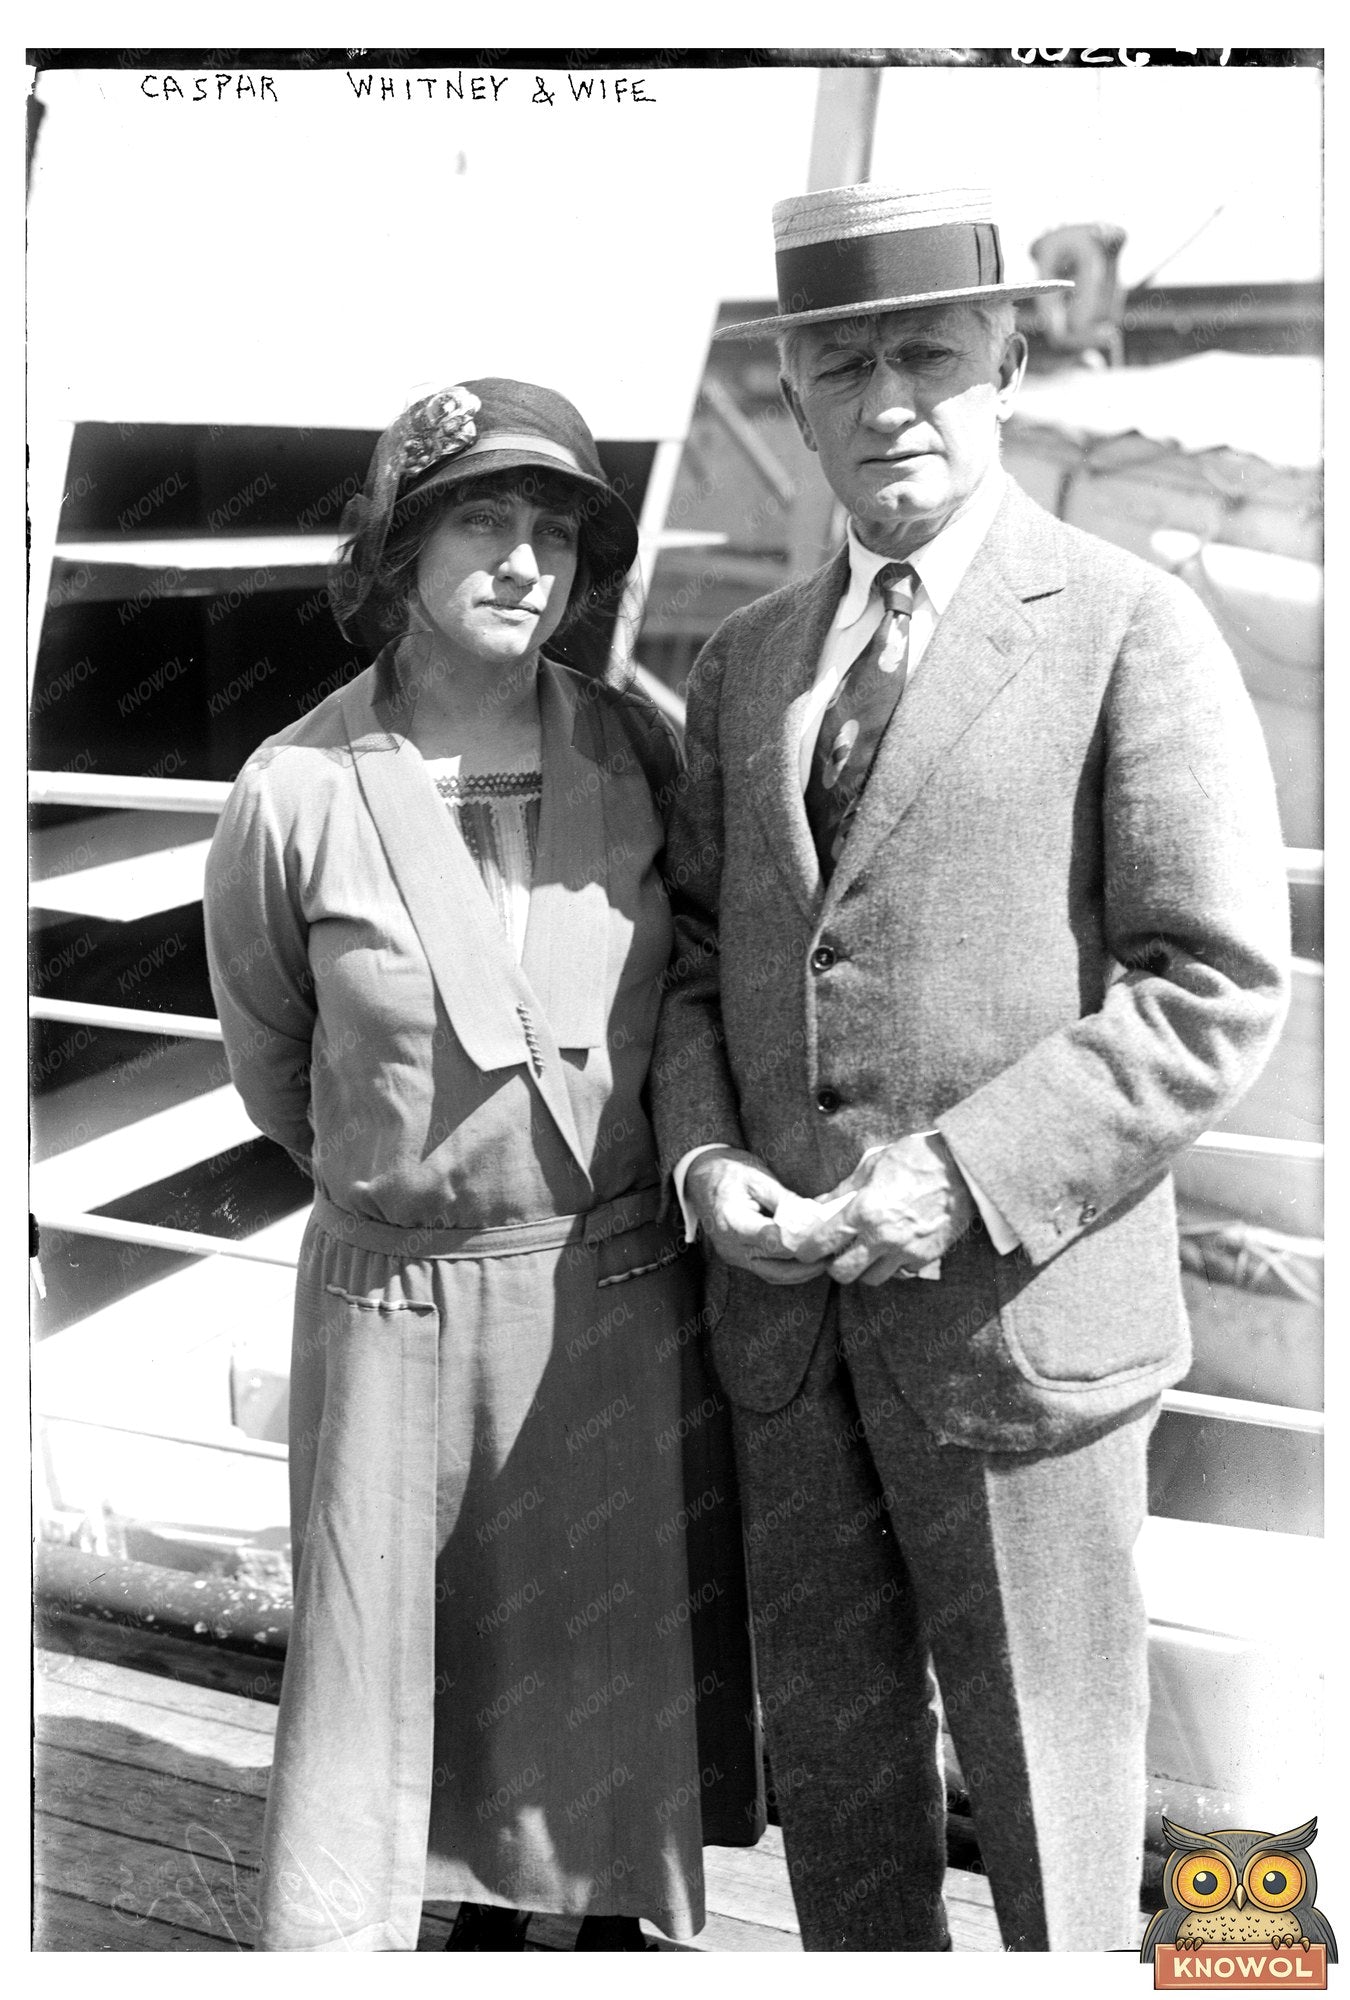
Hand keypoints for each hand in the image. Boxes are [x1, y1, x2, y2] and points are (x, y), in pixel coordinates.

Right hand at [685, 1148, 829, 1285]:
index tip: (828, 1236)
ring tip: (828, 1259)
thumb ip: (785, 1200)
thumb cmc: (729, 1171)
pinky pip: (769, 1272)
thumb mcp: (758, 1177)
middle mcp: (731, 1247)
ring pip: (776, 1275)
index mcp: (733, 1223)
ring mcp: (734, 1257)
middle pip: (779, 1266)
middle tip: (837, 1252)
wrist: (700, 1176)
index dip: (804, 1242)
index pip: (775, 1241)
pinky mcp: (740, 1259)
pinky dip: (791, 1269)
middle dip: (810, 1262)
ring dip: (803, 1272)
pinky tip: (810, 1261)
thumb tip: (815, 1217)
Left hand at [815, 1133, 974, 1285]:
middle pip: (844, 1273)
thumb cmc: (917, 1159)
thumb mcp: (873, 1164)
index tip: (805, 1251)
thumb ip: (845, 1189)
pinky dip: (893, 1267)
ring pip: (872, 1279)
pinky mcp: (926, 1258)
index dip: (808, 1251)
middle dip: (835, 1267)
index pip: (823, 1242)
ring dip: (864, 1270)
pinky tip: (893, 1250)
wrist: (963, 1168)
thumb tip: (821, 1203)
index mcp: (864, 1210)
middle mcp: (881, 1237)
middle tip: (836, 1255)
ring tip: (866, 1253)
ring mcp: (905, 1251)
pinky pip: (900, 1274)